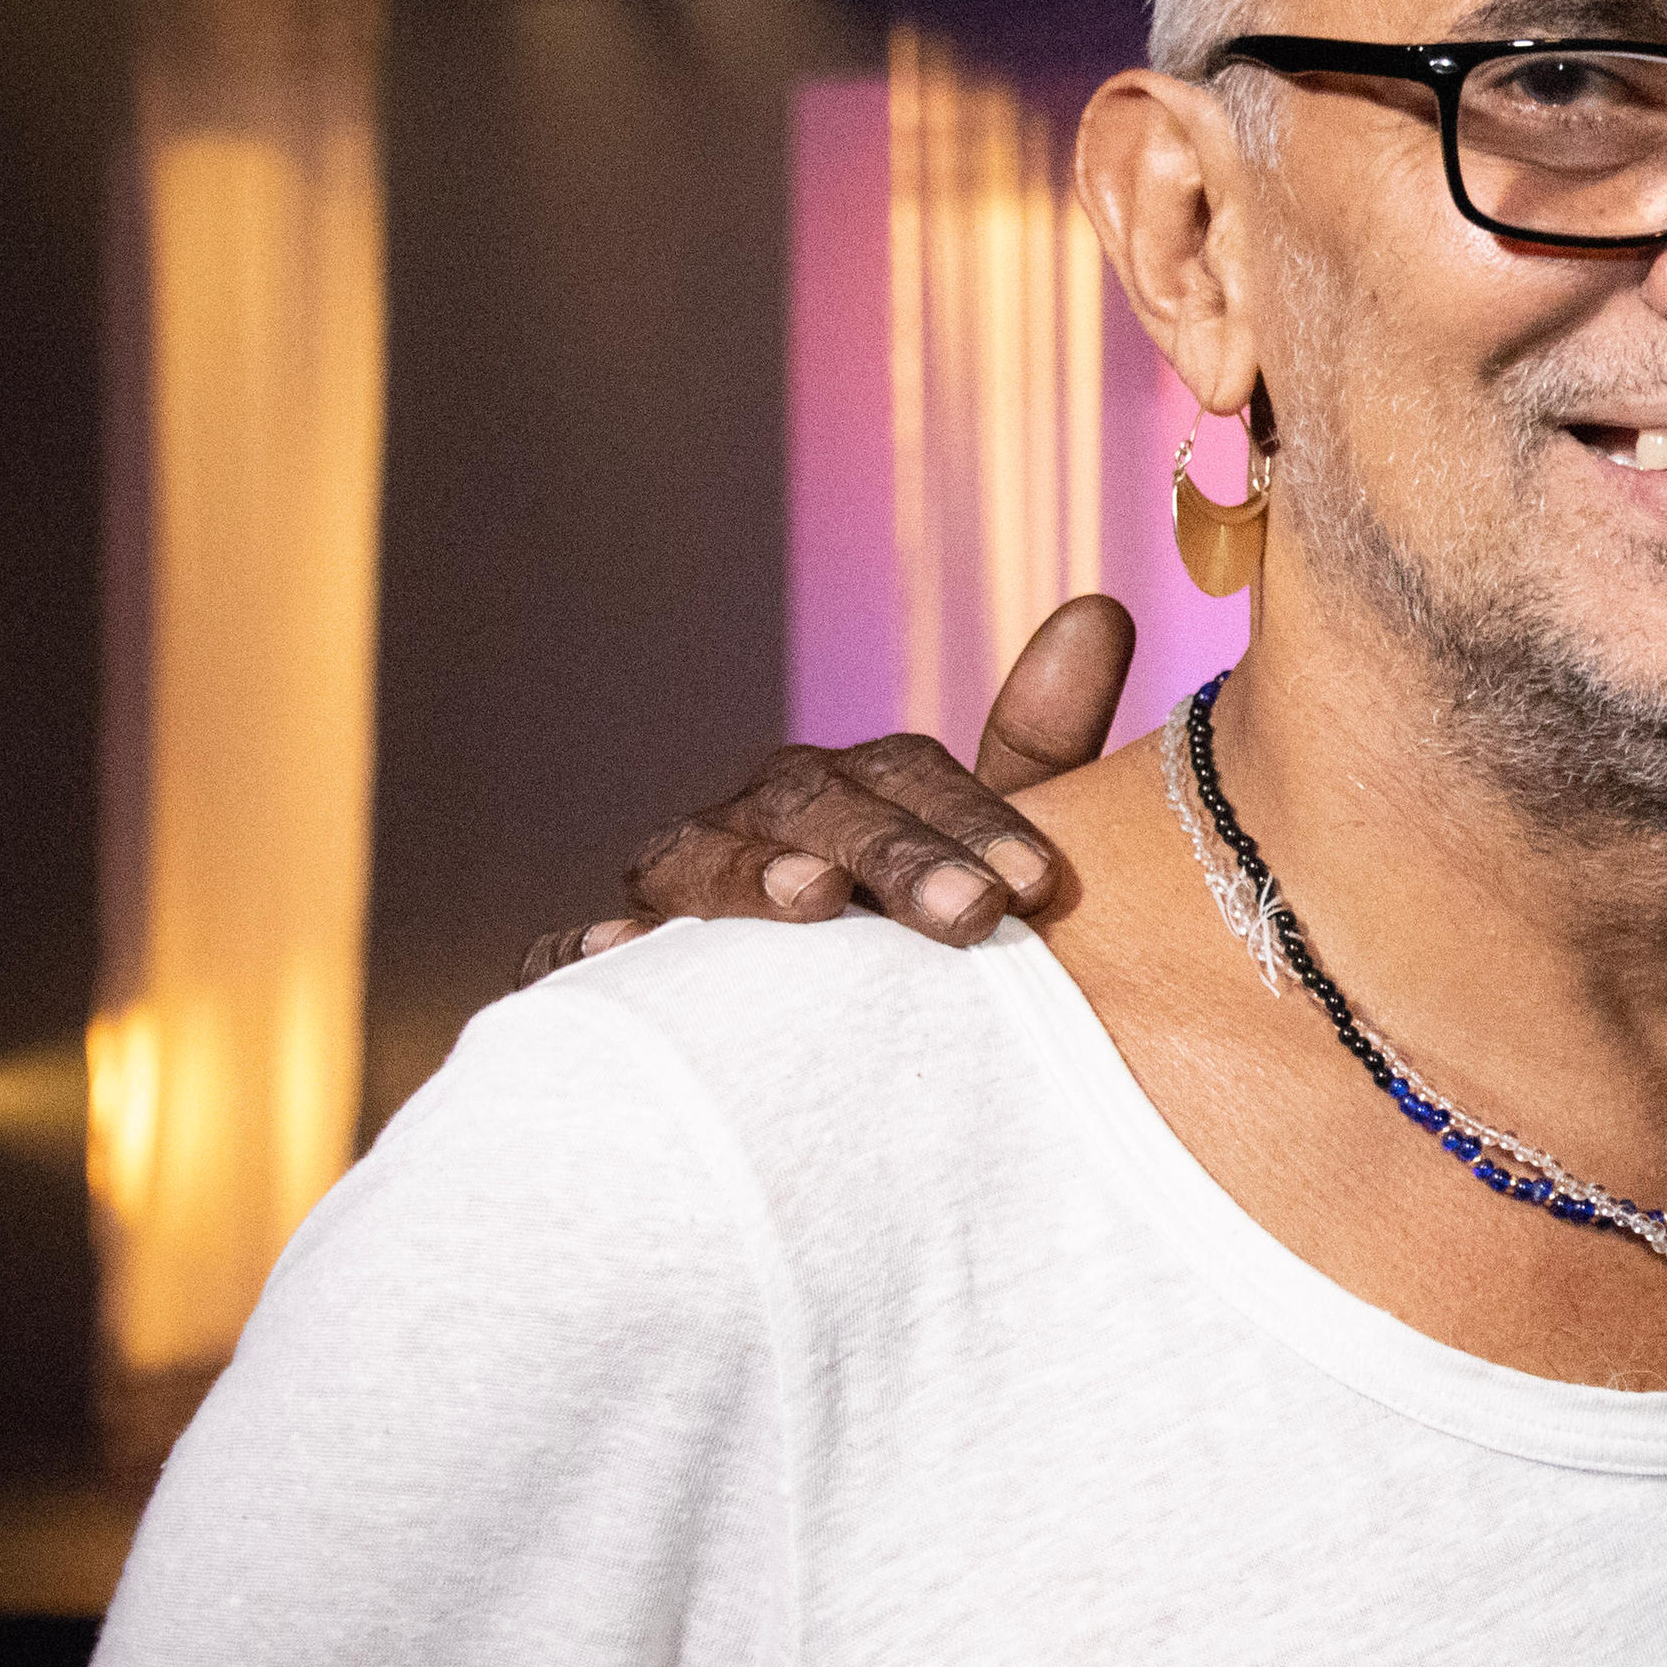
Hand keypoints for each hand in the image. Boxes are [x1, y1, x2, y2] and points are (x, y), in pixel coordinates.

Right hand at [516, 599, 1141, 982]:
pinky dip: (579, 951)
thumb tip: (1099, 607)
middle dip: (890, 853)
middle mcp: (754, 824)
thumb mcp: (976, 856)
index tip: (1036, 884)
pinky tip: (613, 957)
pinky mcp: (604, 979)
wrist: (802, 1059)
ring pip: (690, 859)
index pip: (903, 772)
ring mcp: (671, 892)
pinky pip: (567, 956)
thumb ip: (1037, 752)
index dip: (971, 816)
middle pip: (808, 808)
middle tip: (970, 915)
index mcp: (847, 793)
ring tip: (812, 901)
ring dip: (748, 876)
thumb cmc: (904, 939)